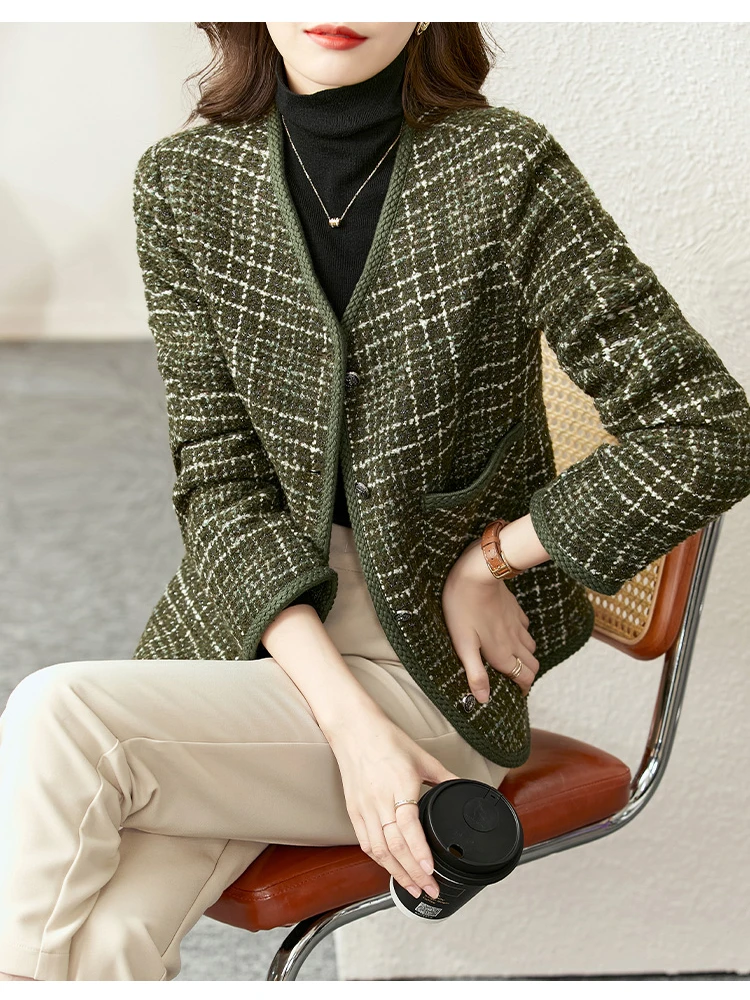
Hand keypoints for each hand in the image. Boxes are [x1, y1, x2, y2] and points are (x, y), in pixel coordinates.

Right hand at [324, 708, 460, 900]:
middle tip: (430, 890)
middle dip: (412, 874)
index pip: (408, 828)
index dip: (419, 853)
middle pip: (394, 847)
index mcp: (399, 786)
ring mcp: (364, 808)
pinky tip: (391, 869)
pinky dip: (379, 860)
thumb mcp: (423, 757)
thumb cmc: (387, 739)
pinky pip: (365, 842)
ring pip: (378, 850)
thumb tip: (464, 788)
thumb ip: (445, 777)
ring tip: (413, 888)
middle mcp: (379, 801)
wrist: (354, 729)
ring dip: (396, 873)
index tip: (430, 871)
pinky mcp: (353, 810)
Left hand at [442, 537, 539, 699]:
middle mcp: (514, 642)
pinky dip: (522, 636)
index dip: (522, 689)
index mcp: (502, 654)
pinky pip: (526, 628)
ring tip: (512, 659)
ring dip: (525, 656)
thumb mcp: (463, 644)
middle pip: (532, 666)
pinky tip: (510, 633)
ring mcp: (517, 624)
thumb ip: (475, 673)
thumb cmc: (463, 608)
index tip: (516, 694)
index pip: (524, 678)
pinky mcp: (515, 609)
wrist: (477, 572)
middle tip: (514, 680)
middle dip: (527, 675)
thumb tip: (484, 699)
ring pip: (531, 647)